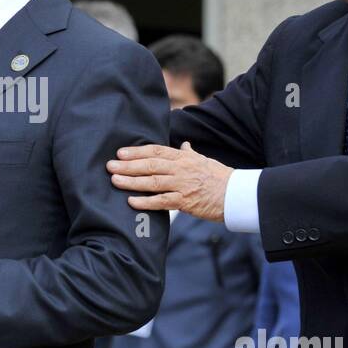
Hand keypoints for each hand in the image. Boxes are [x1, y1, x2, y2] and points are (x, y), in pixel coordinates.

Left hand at [107, 142, 231, 220]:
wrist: (236, 194)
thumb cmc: (220, 177)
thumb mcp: (204, 161)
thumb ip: (189, 154)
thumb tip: (183, 145)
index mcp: (184, 158)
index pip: (156, 151)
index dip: (137, 151)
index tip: (121, 152)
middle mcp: (181, 169)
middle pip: (150, 165)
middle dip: (128, 165)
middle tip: (110, 165)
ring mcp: (183, 185)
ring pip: (153, 182)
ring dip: (132, 181)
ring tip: (115, 180)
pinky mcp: (186, 202)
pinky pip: (162, 202)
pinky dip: (146, 202)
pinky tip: (131, 202)